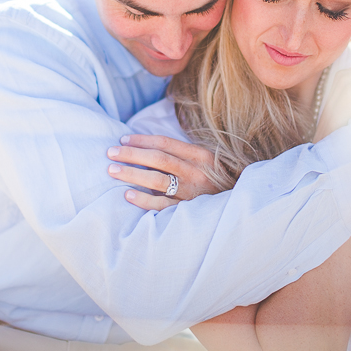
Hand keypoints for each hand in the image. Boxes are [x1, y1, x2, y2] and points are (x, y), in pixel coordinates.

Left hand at [107, 134, 221, 210]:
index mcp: (199, 156)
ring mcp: (192, 193)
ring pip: (157, 180)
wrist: (239, 207)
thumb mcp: (206, 162)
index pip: (165, 143)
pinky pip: (162, 205)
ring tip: (113, 170)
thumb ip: (182, 155)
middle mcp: (195, 173)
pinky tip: (127, 195)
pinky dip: (144, 200)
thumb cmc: (216, 181)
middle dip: (132, 154)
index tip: (123, 139)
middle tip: (110, 152)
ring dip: (133, 174)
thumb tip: (148, 148)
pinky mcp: (188, 212)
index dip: (142, 140)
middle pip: (158, 159)